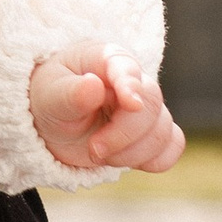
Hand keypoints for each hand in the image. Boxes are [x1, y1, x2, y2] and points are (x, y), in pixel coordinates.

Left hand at [29, 44, 184, 175]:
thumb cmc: (50, 99)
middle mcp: (133, 80)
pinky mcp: (151, 133)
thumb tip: (93, 86)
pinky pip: (172, 146)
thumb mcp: (49, 96)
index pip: (127, 68)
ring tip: (97, 154)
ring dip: (132, 153)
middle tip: (93, 149)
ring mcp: (145, 108)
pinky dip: (155, 160)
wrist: (51, 124)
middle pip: (150, 106)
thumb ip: (71, 93)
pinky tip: (126, 161)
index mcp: (106, 59)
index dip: (131, 86)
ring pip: (162, 131)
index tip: (131, 105)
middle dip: (123, 135)